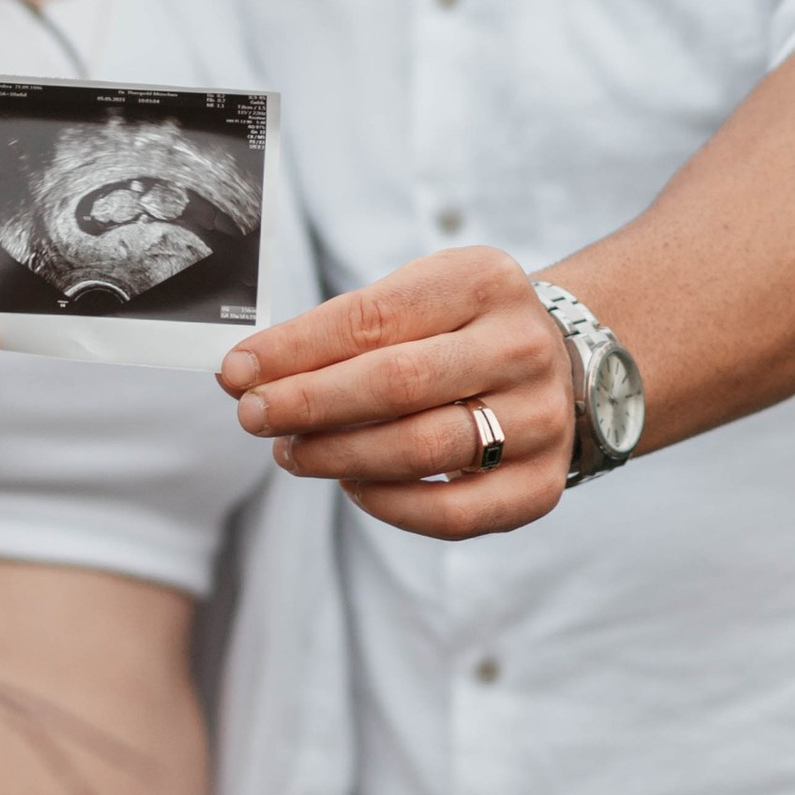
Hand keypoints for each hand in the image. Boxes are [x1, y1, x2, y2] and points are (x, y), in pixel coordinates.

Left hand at [219, 248, 575, 538]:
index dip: (295, 349)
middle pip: (397, 383)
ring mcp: (540, 418)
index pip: (373, 317)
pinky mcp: (541, 484)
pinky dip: (389, 505)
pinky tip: (350, 485)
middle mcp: (522, 346)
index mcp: (485, 281)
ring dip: (338, 456)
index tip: (235, 372)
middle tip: (253, 417)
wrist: (559, 365)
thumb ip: (339, 332)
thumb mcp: (416, 300)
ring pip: (422, 448)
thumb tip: (244, 374)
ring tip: (291, 452)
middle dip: (309, 403)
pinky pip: (454, 513)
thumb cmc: (460, 330)